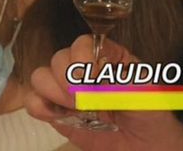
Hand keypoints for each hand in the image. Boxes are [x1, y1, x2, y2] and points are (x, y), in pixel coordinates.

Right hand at [25, 35, 182, 150]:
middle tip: (86, 100)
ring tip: (76, 108)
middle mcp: (83, 69)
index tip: (95, 79)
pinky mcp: (56, 112)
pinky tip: (59, 116)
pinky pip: (34, 102)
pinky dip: (40, 107)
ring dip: (54, 92)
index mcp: (106, 55)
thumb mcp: (143, 93)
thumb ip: (119, 83)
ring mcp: (67, 90)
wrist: (145, 145)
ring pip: (41, 76)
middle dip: (69, 80)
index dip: (83, 59)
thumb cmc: (149, 113)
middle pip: (59, 58)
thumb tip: (93, 80)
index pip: (83, 43)